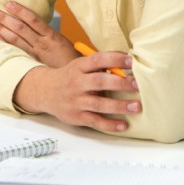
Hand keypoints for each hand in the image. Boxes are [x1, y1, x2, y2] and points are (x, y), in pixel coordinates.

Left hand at [0, 1, 76, 67]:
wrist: (72, 76)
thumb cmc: (67, 57)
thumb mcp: (61, 40)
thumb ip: (47, 32)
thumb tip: (31, 21)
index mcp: (51, 35)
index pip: (33, 20)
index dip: (20, 11)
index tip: (9, 3)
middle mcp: (42, 43)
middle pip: (21, 28)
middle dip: (5, 18)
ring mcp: (35, 53)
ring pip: (16, 39)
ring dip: (2, 29)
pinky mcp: (31, 62)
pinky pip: (16, 51)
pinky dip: (5, 43)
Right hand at [13, 50, 140, 132]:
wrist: (45, 91)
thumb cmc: (71, 77)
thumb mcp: (81, 65)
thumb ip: (101, 64)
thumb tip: (128, 61)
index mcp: (80, 67)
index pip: (98, 60)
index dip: (115, 59)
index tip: (132, 61)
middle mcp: (77, 83)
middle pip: (99, 82)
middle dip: (120, 83)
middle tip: (138, 85)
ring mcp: (76, 101)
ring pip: (99, 104)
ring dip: (119, 106)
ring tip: (136, 106)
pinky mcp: (77, 116)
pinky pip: (94, 121)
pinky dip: (109, 124)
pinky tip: (123, 125)